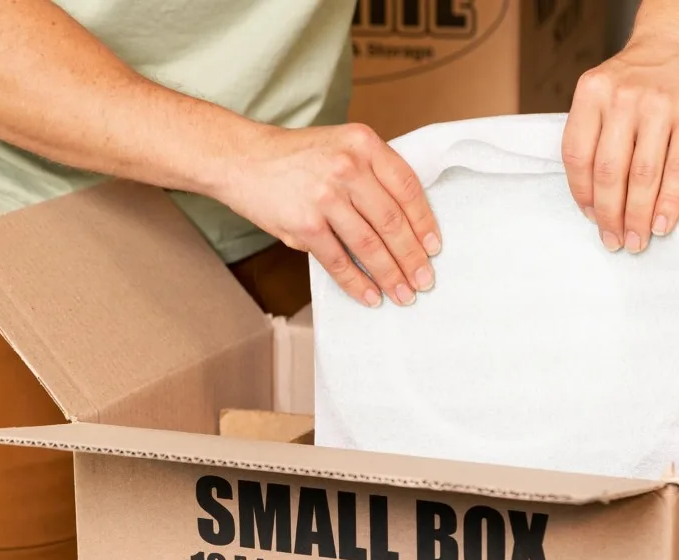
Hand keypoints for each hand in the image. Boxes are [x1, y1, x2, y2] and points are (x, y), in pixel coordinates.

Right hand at [217, 122, 440, 306]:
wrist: (244, 160)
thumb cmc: (296, 158)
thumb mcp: (341, 147)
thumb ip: (372, 173)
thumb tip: (407, 221)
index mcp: (363, 144)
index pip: (406, 187)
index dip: (424, 222)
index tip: (434, 248)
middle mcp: (347, 167)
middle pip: (392, 221)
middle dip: (412, 257)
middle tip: (424, 280)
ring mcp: (325, 196)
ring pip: (369, 245)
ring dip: (390, 275)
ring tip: (403, 294)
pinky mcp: (304, 224)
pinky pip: (339, 261)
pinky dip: (358, 283)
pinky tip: (371, 296)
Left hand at [561, 13, 678, 253]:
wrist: (678, 38)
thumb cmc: (636, 79)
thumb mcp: (602, 96)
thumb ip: (596, 138)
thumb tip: (597, 202)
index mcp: (591, 94)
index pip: (577, 157)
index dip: (582, 196)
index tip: (590, 219)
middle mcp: (623, 98)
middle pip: (610, 172)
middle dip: (610, 216)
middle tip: (614, 240)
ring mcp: (660, 105)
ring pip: (643, 176)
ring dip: (638, 216)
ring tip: (636, 240)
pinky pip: (678, 170)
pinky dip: (669, 203)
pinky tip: (662, 223)